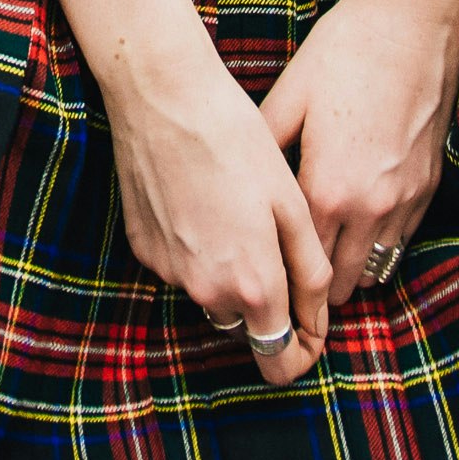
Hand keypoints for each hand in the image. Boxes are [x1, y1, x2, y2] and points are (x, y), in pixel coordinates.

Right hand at [105, 29, 337, 384]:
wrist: (162, 98)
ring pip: (213, 295)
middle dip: (268, 306)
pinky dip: (199, 251)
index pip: (279, 361)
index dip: (303, 351)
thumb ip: (308, 271)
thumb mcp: (290, 204)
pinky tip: (205, 202)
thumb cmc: (236, 140)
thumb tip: (314, 317)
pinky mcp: (143, 249)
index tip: (312, 326)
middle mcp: (206, 290)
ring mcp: (169, 272)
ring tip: (241, 213)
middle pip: (247, 328)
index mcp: (252, 283)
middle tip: (281, 248)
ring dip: (233, 276)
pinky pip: (183, 268)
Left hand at [258, 0, 458, 315]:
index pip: (300, 265)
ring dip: (350, 271)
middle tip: (290, 282)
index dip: (282, 279)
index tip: (266, 285)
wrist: (411, 25)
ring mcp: (404, 201)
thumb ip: (263, 148)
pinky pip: (402, 242)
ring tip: (322, 262)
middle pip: (342, 283)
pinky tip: (357, 231)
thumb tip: (236, 178)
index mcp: (325, 189)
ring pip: (376, 269)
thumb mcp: (289, 98)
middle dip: (315, 289)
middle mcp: (369, 207)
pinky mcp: (428, 188)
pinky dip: (379, 246)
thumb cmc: (343, 54)